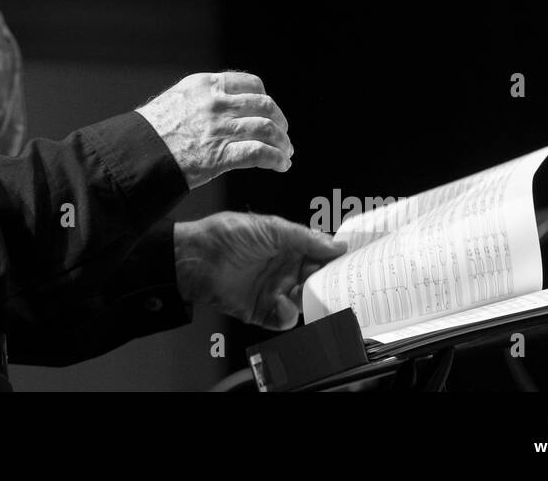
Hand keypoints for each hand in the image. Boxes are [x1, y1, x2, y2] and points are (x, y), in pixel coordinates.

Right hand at [136, 71, 291, 188]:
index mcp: (204, 85)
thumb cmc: (148, 133)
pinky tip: (280, 166)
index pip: (250, 83)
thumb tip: (223, 108)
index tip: (268, 112)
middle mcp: (215, 102)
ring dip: (282, 143)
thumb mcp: (175, 100)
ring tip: (285, 154)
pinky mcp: (221, 155)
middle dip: (280, 122)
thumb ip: (201, 100)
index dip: (265, 99)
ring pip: (267, 129)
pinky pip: (261, 153)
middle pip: (265, 105)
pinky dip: (276, 159)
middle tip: (283, 136)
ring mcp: (219, 128)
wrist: (133, 155)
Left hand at [173, 212, 346, 329]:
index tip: (351, 263)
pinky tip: (283, 303)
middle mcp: (283, 269)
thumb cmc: (228, 235)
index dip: (334, 259)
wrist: (196, 258)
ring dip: (309, 298)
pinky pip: (284, 319)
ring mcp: (273, 290)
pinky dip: (288, 315)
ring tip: (304, 291)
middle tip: (335, 282)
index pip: (319, 255)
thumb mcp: (271, 228)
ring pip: (304, 301)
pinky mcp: (261, 310)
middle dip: (326, 282)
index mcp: (287, 246)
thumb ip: (305, 237)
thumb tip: (337, 244)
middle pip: (316, 280)